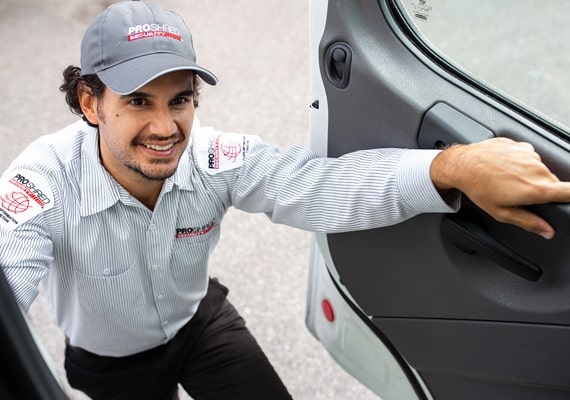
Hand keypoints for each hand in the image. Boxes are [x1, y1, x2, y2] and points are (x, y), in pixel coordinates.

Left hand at [430, 137, 569, 238]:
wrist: (463, 164)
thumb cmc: (479, 188)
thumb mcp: (502, 212)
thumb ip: (529, 222)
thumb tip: (547, 231)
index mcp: (535, 189)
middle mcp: (537, 169)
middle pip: (552, 183)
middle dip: (540, 190)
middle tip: (518, 194)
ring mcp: (530, 155)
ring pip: (539, 170)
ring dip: (529, 176)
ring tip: (507, 180)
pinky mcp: (523, 146)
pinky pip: (529, 158)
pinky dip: (521, 163)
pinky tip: (504, 168)